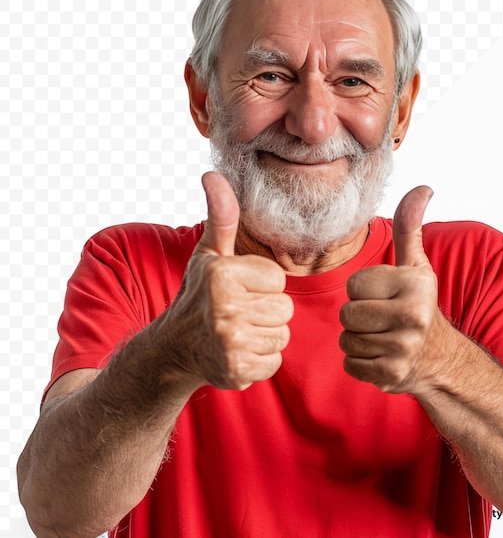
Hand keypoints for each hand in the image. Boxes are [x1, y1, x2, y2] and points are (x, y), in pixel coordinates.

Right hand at [167, 172, 292, 389]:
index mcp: (223, 275)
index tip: (237, 289)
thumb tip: (213, 175)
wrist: (174, 347)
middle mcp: (225, 309)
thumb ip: (221, 216)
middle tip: (236, 312)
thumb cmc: (199, 294)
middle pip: (284, 309)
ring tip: (236, 331)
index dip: (261, 284)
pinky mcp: (237, 371)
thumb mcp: (209, 253)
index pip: (278, 279)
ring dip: (263, 335)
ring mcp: (231, 344)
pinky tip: (237, 352)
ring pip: (281, 335)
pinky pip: (274, 361)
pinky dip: (259, 359)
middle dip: (265, 310)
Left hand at [339, 186, 445, 393]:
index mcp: (415, 284)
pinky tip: (382, 356)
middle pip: (347, 313)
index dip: (363, 290)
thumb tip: (422, 187)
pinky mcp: (391, 375)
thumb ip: (410, 226)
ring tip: (382, 336)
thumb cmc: (419, 304)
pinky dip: (361, 362)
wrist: (440, 359)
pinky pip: (350, 364)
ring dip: (358, 339)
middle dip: (358, 315)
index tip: (384, 296)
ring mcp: (402, 349)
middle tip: (381, 318)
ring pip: (346, 339)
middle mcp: (412, 316)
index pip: (354, 285)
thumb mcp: (416, 265)